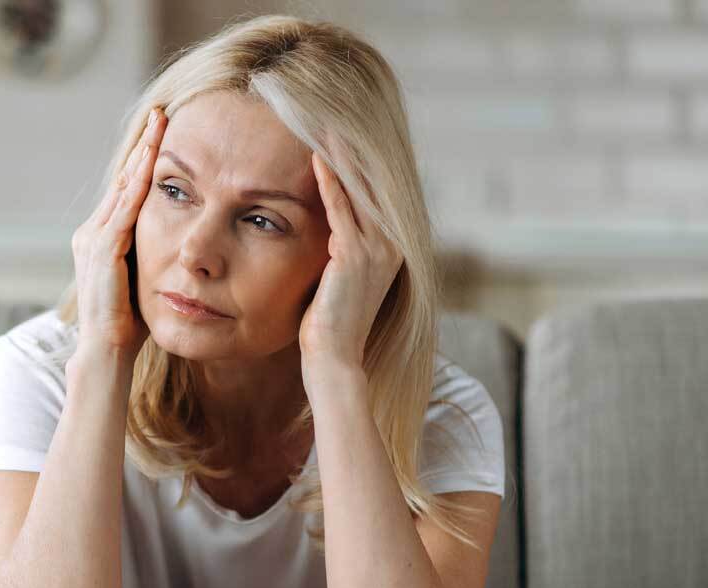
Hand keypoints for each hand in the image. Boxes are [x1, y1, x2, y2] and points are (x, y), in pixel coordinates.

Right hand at [70, 106, 165, 358]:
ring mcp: (93, 239)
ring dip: (142, 154)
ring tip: (159, 124)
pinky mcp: (102, 251)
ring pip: (123, 187)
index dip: (143, 160)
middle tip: (161, 112)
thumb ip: (155, 255)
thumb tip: (183, 242)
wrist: (106, 352)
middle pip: (123, 179)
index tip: (162, 131)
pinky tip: (153, 162)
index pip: (126, 190)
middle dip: (143, 145)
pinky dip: (139, 183)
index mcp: (101, 238)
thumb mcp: (145, 279)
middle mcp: (92, 232)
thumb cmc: (130, 325)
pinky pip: (124, 210)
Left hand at [299, 133, 404, 372]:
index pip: (373, 191)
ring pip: (357, 188)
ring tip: (324, 121)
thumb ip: (341, 250)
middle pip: (370, 181)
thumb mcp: (340, 279)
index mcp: (390, 247)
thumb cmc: (329, 324)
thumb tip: (332, 231)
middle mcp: (390, 243)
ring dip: (340, 154)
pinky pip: (340, 209)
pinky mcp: (354, 256)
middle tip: (333, 110)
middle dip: (351, 145)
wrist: (334, 359)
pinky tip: (317, 155)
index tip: (340, 127)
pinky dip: (329, 181)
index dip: (358, 158)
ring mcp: (376, 248)